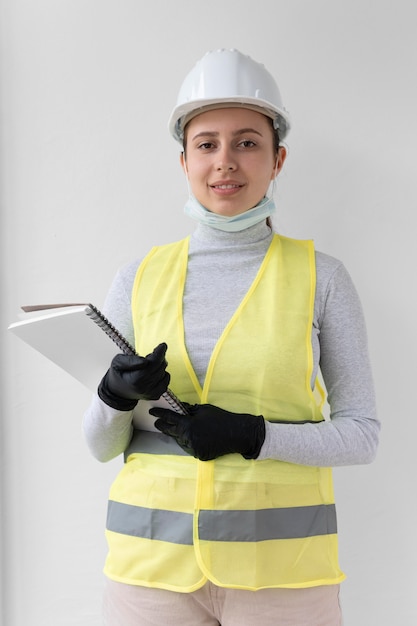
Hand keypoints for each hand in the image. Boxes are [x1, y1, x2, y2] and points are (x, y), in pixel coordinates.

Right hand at [98, 343, 169, 410]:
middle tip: (150, 355)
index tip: (163, 345)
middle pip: (160, 367)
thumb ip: (129, 360)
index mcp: (135, 380)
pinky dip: (162, 374)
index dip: (159, 353)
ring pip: (164, 373)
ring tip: (149, 366)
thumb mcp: (117, 362)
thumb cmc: (118, 374)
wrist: (118, 392)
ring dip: (160, 366)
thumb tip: (145, 361)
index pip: (153, 364)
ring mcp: (151, 393)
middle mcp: (145, 388)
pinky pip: (166, 380)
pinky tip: (153, 373)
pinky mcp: (156, 395)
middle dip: (159, 357)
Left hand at [150, 403, 264, 460]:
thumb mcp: (203, 409)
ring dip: (176, 434)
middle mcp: (188, 438)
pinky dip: (187, 442)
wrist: (237, 433)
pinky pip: (188, 448)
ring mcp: (193, 448)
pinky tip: (188, 437)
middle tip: (157, 422)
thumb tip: (178, 408)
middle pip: (171, 431)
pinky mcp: (199, 455)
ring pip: (179, 441)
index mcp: (188, 424)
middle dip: (163, 426)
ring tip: (173, 429)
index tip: (152, 411)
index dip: (159, 414)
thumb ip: (188, 410)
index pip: (169, 418)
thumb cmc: (221, 418)